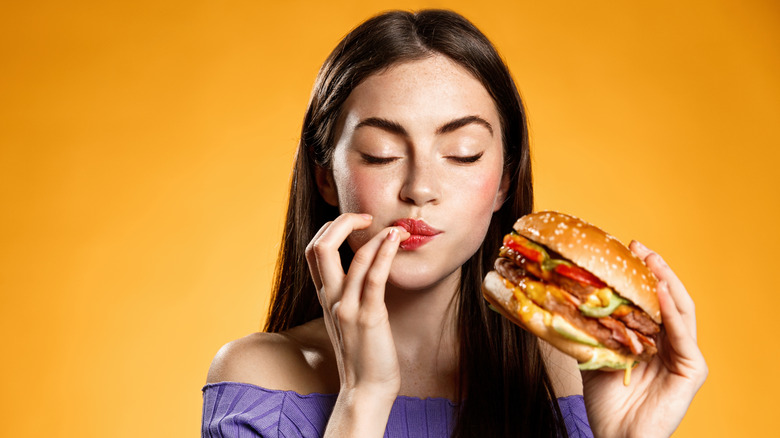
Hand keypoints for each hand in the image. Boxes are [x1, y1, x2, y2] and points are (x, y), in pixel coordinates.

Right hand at [305, 213, 408, 399]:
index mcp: (325, 297)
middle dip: (343, 222)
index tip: (355, 224)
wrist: (366, 390)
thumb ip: (349, 293)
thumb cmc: (363, 354)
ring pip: (354, 258)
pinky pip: (375, 277)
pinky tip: (396, 240)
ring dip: (377, 235)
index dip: (331, 228)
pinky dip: (385, 253)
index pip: (313, 250)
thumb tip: (365, 268)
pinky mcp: (370, 318)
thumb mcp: (348, 318)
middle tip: (367, 217)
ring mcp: (349, 308)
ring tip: (397, 228)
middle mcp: (332, 299)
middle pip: (321, 247)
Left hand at [581, 240, 707, 437]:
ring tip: (651, 261)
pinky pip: (684, 336)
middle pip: (668, 298)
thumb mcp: (593, 355)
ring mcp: (684, 356)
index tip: (625, 248)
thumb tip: (558, 298)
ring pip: (680, 310)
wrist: (615, 437)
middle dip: (655, 269)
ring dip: (666, 283)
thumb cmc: (605, 404)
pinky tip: (661, 292)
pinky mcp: (692, 370)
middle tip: (638, 246)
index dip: (640, 273)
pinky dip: (672, 312)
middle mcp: (670, 344)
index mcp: (651, 339)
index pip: (650, 299)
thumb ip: (588, 330)